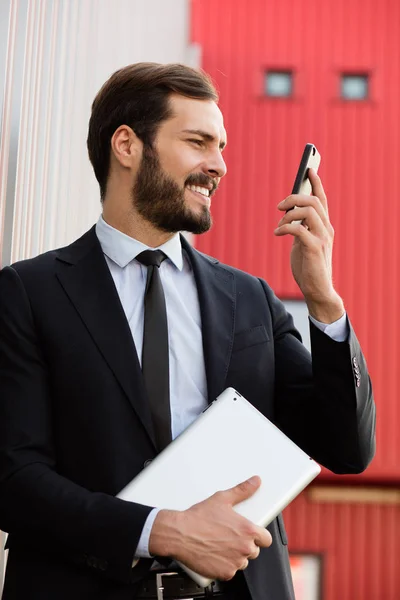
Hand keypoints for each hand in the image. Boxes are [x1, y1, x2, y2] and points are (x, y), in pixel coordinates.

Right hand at [148, 476, 271, 580]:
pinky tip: (214, 554)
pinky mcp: (224, 573)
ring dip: (235, 556)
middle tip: (230, 537)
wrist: (179, 534)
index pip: (266, 539)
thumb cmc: (199, 517)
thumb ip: (242, 491)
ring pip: (242, 561)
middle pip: (254, 551)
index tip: (252, 534)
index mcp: (247, 531)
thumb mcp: (222, 499)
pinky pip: (230, 571)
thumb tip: (255, 482)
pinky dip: (224, 565)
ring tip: (220, 545)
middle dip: (245, 545)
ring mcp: (235, 562)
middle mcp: (244, 548)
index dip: (259, 536)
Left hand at [274, 168, 344, 322]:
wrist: (317, 289)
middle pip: (314, 201)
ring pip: (309, 211)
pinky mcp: (314, 248)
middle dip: (293, 198)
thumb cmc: (309, 266)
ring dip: (289, 214)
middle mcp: (326, 229)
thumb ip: (301, 228)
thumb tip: (289, 216)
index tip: (309, 170)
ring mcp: (322, 238)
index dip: (316, 183)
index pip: (323, 199)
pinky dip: (286, 228)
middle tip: (279, 206)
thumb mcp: (304, 243)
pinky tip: (278, 233)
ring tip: (279, 225)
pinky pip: (300, 229)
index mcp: (324, 226)